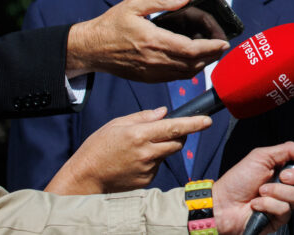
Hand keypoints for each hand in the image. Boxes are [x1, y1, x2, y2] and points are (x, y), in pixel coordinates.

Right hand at [45, 107, 210, 193]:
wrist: (85, 178)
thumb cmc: (97, 148)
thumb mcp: (116, 125)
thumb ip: (143, 117)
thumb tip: (164, 112)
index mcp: (139, 135)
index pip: (174, 127)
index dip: (194, 123)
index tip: (207, 120)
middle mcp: (147, 152)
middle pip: (178, 142)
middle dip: (179, 134)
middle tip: (168, 131)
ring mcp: (147, 168)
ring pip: (168, 154)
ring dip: (164, 148)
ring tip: (141, 148)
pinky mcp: (146, 180)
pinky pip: (158, 166)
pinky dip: (154, 161)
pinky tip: (136, 161)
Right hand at [65, 0, 228, 81]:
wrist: (91, 49)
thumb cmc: (112, 24)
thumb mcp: (134, 4)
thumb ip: (162, 1)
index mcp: (153, 41)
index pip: (191, 49)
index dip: (211, 47)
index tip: (224, 42)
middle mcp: (154, 60)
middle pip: (193, 63)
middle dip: (212, 56)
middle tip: (223, 46)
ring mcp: (151, 72)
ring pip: (185, 73)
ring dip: (203, 64)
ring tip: (212, 53)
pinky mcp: (147, 78)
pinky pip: (174, 78)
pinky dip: (189, 71)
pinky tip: (194, 61)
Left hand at [213, 141, 293, 234]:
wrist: (222, 203)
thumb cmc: (238, 179)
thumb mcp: (261, 156)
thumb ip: (288, 149)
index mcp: (289, 167)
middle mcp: (291, 185)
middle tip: (282, 175)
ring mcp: (286, 202)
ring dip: (277, 191)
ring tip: (261, 190)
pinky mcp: (280, 218)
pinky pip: (285, 209)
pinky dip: (268, 204)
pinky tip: (256, 204)